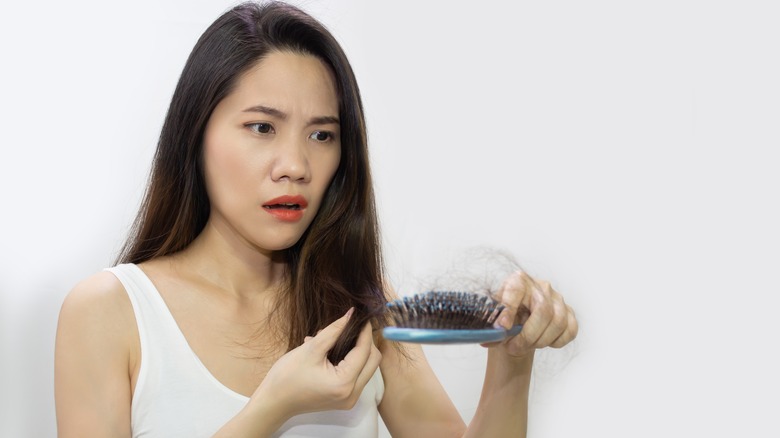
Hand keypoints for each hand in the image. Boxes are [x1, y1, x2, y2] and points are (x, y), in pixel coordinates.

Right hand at [251, 308, 381, 419]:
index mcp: (344, 383)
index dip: (364, 332)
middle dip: (365, 342)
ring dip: (356, 351)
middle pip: (372, 361)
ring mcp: (349, 399)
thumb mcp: (311, 349)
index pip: (365, 352)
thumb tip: (351, 314)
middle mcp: (352, 394)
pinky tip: (330, 351)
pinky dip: (349, 361)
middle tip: (351, 326)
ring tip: (334, 339)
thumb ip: (334, 331)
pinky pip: (356, 375)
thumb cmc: (287, 377)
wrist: (274, 402)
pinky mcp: (344, 398)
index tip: (362, 317)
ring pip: (366, 368)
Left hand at [489, 271, 577, 358]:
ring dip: (541, 341)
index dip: (509, 309)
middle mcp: (541, 286)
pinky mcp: (569, 312)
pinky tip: (543, 342)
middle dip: (528, 335)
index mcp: (518, 280)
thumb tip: (490, 336)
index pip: (516, 290)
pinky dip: (557, 342)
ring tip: (526, 346)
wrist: (520, 320)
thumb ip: (492, 325)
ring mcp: (558, 298)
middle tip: (514, 347)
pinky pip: (570, 330)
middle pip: (543, 310)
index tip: (502, 327)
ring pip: (558, 322)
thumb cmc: (506, 315)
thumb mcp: (494, 316)